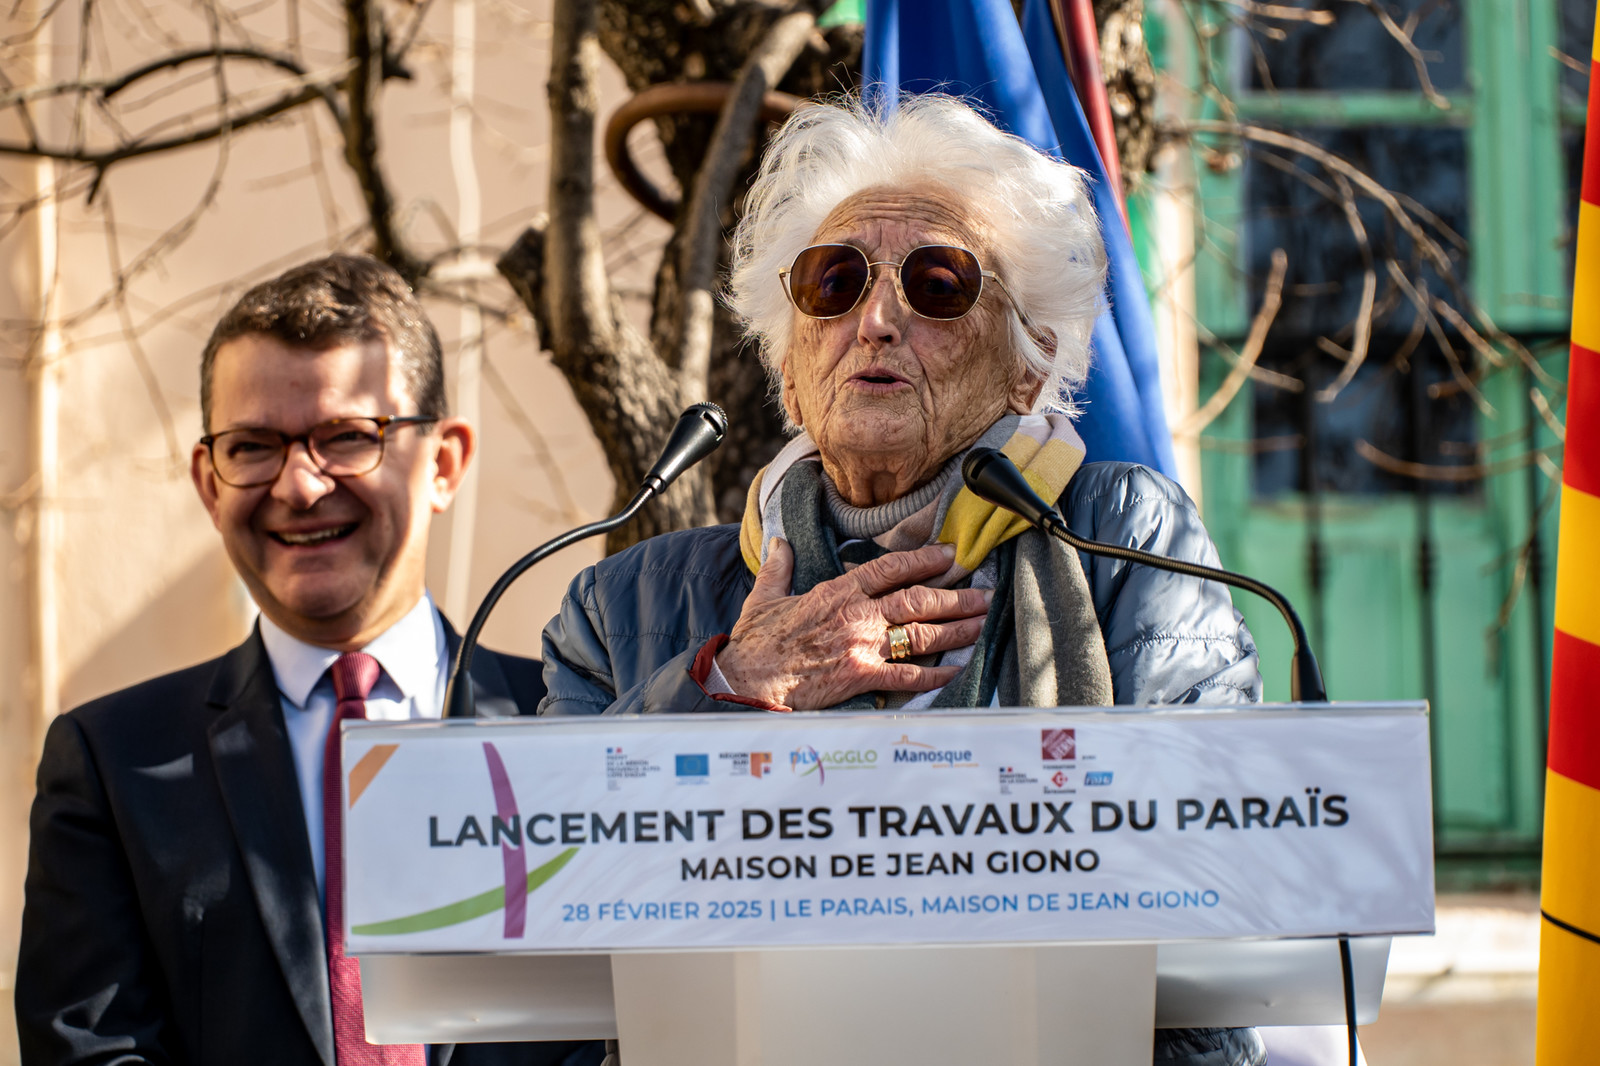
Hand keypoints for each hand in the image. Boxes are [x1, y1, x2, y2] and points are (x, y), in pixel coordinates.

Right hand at [716, 538, 992, 709]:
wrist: (748, 681)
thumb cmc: (756, 642)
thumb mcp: (764, 596)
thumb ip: (779, 568)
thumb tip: (780, 543)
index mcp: (836, 592)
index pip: (889, 569)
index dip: (923, 560)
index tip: (949, 556)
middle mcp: (856, 616)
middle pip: (917, 600)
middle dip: (955, 596)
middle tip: (981, 593)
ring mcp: (862, 647)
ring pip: (921, 634)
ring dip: (956, 629)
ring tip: (980, 622)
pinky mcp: (862, 678)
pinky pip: (909, 675)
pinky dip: (936, 673)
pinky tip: (957, 668)